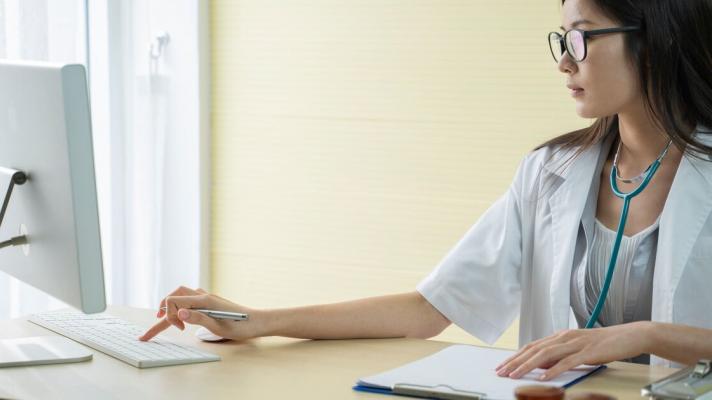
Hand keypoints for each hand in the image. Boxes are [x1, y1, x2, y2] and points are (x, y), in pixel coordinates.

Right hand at [138, 286, 261, 341]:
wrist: (256, 322)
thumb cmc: (240, 326)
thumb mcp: (218, 326)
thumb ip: (198, 319)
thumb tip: (179, 314)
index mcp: (204, 300)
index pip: (174, 301)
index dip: (170, 316)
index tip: (181, 330)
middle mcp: (204, 296)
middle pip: (175, 294)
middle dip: (162, 307)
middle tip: (154, 322)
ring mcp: (207, 297)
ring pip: (182, 293)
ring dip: (170, 303)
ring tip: (162, 316)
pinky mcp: (210, 301)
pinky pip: (190, 297)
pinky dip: (180, 303)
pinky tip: (180, 313)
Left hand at [494, 321, 652, 380]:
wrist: (630, 335)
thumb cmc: (605, 343)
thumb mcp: (577, 349)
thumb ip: (560, 356)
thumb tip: (542, 367)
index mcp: (561, 336)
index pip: (532, 346)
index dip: (516, 356)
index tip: (503, 366)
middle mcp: (565, 337)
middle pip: (534, 349)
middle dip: (516, 361)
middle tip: (501, 371)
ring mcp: (576, 343)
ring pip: (546, 354)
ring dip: (528, 365)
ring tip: (515, 375)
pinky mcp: (588, 352)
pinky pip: (568, 362)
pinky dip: (554, 370)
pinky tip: (544, 377)